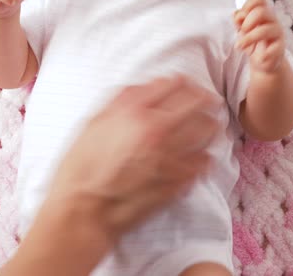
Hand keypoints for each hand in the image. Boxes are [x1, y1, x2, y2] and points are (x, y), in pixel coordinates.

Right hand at [45, 76, 219, 241]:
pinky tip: (200, 156)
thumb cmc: (82, 167)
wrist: (84, 209)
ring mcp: (171, 156)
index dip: (184, 83)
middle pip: (197, 103)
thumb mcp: (94, 123)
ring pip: (208, 131)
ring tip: (210, 127)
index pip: (173, 85)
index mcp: (133, 111)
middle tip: (208, 102)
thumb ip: (122, 101)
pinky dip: (205, 156)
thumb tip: (148, 87)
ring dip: (210, 126)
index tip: (187, 85)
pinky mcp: (178, 180)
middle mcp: (156, 129)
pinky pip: (205, 161)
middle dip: (205, 100)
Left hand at [233, 0, 284, 72]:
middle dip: (247, 22)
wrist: (263, 62)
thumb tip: (236, 14)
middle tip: (241, 31)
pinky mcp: (280, 49)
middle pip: (261, 11)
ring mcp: (277, 34)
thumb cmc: (253, 43)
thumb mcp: (242, 30)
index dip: (247, 5)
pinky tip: (259, 58)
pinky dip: (264, 54)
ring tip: (240, 46)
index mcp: (263, 13)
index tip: (240, 18)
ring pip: (264, 30)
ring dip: (248, 38)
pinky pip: (274, 49)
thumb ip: (239, 20)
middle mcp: (272, 20)